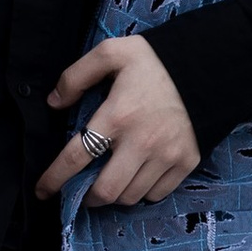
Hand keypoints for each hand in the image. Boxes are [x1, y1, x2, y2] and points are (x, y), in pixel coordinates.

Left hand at [37, 36, 201, 208]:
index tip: (42, 191)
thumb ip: (77, 76)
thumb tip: (54, 103)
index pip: (76, 157)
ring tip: (111, 181)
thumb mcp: (112, 52)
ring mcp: (166, 156)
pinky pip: (157, 194)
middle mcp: (141, 142)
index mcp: (117, 115)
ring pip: (131, 196)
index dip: (54, 178)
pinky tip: (137, 177)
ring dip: (115, 195)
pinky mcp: (186, 162)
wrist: (210, 66)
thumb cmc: (156, 60)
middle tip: (82, 190)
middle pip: (106, 191)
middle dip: (87, 198)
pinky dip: (142, 192)